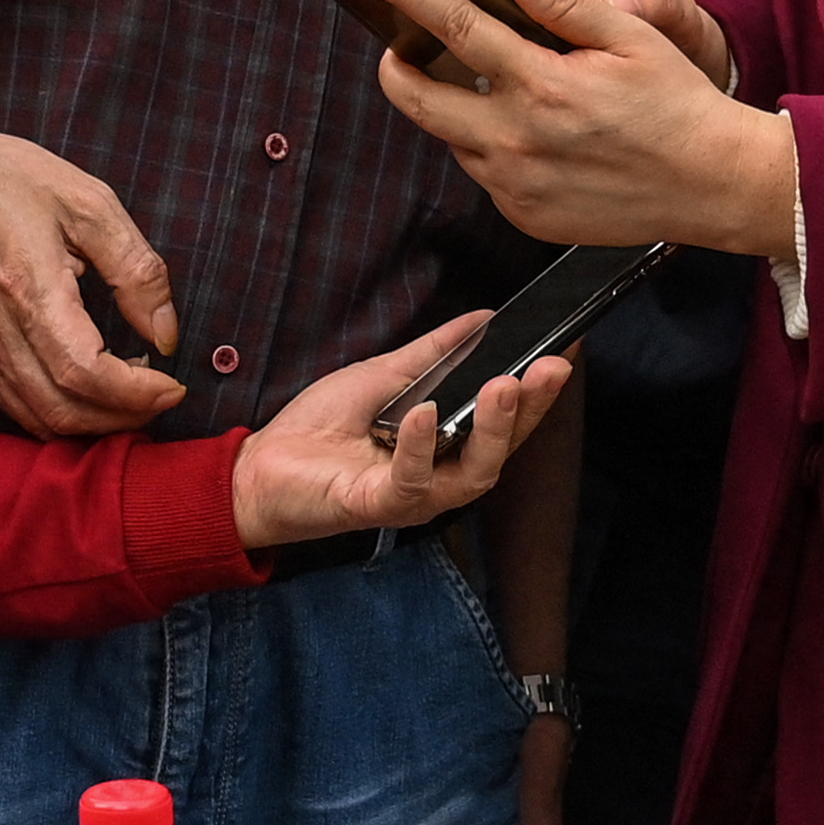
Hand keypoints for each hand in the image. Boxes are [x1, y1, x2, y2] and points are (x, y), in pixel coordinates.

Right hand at [0, 85, 191, 433]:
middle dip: (122, 419)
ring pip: (39, 420)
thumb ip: (135, 270)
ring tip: (135, 401)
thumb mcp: (89, 204)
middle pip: (62, 410)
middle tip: (163, 398)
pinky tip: (92, 393)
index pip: (83, 372)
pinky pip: (18, 408)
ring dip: (93, 425)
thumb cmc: (9, 183)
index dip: (134, 394)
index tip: (173, 386)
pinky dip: (62, 416)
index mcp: (30, 290)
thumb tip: (167, 334)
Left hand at [232, 321, 570, 551]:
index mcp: (447, 448)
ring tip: (503, 385)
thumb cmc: (320, 430)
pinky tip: (424, 413)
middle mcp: (440, 477)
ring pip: (472, 472)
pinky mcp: (377, 505)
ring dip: (491, 428)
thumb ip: (435, 353)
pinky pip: (410, 480)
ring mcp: (413, 496)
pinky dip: (419, 445)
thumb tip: (482, 319)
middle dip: (530, 408)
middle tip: (547, 367)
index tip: (563, 352)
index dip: (539, 391)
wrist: (261, 467)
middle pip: (502, 449)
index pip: (507, 422)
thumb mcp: (385, 376)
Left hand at [359, 0, 796, 260]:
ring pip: (452, 136)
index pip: (454, 26)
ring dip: (453, 105)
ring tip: (486, 83)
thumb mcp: (630, 37)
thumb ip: (562, 3)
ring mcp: (516, 186)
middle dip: (395, 63)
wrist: (712, 186)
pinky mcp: (523, 217)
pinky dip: (490, 144)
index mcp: (542, 86)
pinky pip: (484, 172)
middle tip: (397, 43)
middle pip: (420, 97)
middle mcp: (518, 141)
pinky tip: (528, 131)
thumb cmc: (677, 105)